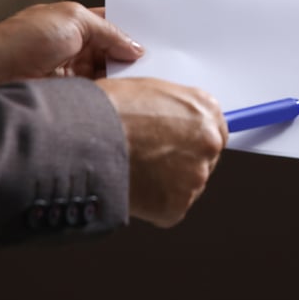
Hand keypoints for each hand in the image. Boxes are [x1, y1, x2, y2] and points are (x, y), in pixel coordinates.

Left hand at [0, 2, 143, 85]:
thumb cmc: (26, 37)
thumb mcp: (75, 20)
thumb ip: (109, 31)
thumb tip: (135, 47)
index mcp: (77, 21)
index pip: (113, 24)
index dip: (133, 30)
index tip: (157, 38)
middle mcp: (77, 44)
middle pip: (114, 49)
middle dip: (133, 54)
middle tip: (160, 58)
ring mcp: (74, 69)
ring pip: (109, 71)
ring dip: (125, 73)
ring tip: (151, 74)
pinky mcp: (71, 91)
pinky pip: (99, 89)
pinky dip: (114, 89)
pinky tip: (131, 89)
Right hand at [94, 77, 226, 227]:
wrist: (86, 137)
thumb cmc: (109, 109)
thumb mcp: (150, 90)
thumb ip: (173, 108)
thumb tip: (172, 121)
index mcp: (205, 109)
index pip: (212, 130)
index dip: (191, 140)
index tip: (181, 146)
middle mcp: (208, 141)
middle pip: (203, 159)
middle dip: (181, 162)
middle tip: (150, 159)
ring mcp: (196, 176)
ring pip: (186, 185)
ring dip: (167, 183)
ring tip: (135, 169)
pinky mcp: (177, 205)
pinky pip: (168, 208)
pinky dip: (153, 204)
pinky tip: (133, 186)